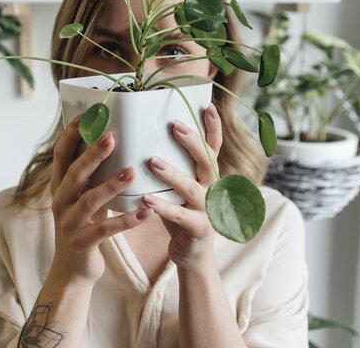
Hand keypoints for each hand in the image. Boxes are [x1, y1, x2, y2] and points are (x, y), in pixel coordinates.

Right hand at [49, 115, 151, 285]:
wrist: (72, 270)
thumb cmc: (84, 226)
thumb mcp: (83, 198)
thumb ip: (91, 177)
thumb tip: (112, 142)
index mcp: (60, 187)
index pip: (61, 155)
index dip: (70, 135)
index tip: (85, 116)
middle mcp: (60, 202)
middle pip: (74, 174)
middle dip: (93, 155)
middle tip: (112, 137)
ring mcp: (69, 224)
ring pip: (89, 201)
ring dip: (111, 186)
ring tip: (132, 173)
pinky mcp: (81, 244)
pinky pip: (105, 231)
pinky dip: (126, 221)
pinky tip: (146, 213)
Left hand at [142, 104, 222, 270]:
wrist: (192, 255)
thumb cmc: (180, 213)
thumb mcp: (179, 186)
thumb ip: (172, 164)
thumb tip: (146, 134)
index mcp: (207, 176)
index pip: (213, 146)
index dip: (213, 127)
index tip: (207, 105)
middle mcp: (212, 189)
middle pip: (207, 161)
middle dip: (192, 142)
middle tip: (174, 125)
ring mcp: (207, 210)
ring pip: (192, 188)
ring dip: (173, 174)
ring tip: (153, 162)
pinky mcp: (199, 229)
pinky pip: (180, 216)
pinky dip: (163, 207)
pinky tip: (146, 200)